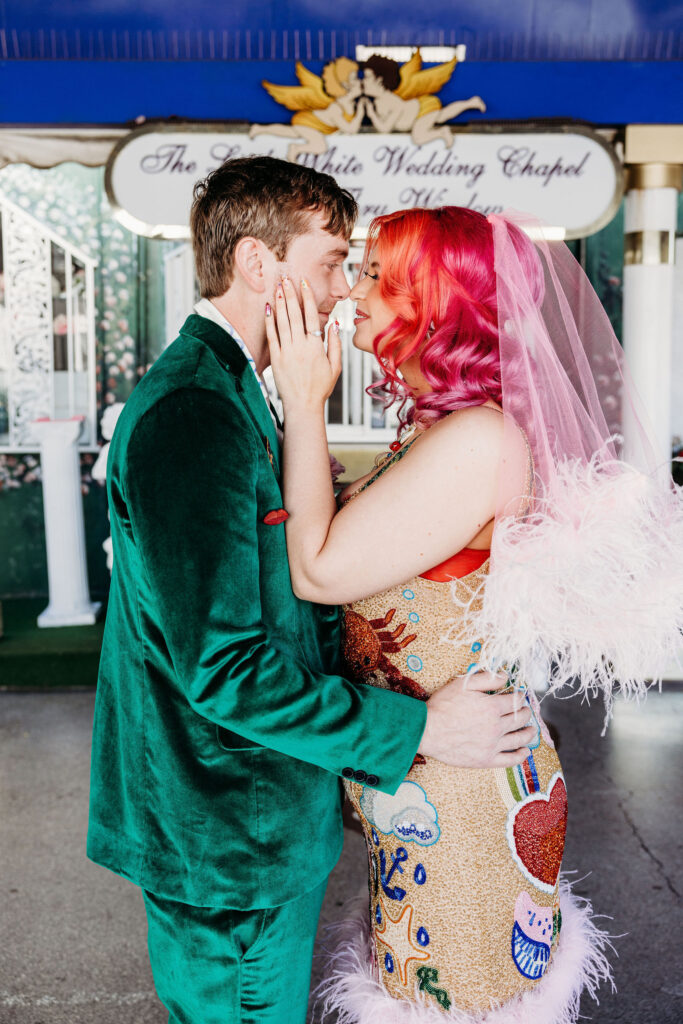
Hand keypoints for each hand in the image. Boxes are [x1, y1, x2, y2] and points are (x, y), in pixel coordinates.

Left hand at [266, 277, 341, 412]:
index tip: (303, 283)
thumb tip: (334, 324)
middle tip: (286, 277)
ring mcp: (287, 351)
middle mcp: (300, 346)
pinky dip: (269, 321)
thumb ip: (335, 344)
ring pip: (282, 322)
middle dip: (290, 294)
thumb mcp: (335, 367)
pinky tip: (268, 308)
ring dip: (280, 303)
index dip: (307, 297)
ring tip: (278, 287)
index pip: (311, 315)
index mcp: (316, 346)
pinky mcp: (276, 359)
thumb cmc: (320, 388)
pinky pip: (271, 336)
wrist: (303, 405)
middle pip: (294, 314)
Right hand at [418, 671, 534, 767]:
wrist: (426, 731)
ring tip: (531, 730)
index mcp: (492, 707)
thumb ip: (487, 678)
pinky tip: (524, 751)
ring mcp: (492, 745)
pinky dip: (520, 755)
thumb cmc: (443, 705)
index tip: (520, 696)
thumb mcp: (463, 684)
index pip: (516, 701)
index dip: (521, 697)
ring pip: (519, 739)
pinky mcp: (486, 760)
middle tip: (526, 711)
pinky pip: (510, 760)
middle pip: (520, 719)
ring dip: (528, 733)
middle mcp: (496, 726)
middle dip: (526, 713)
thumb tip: (506, 676)